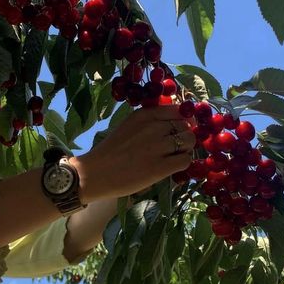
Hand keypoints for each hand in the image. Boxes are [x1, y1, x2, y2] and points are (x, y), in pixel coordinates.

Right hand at [72, 105, 194, 203]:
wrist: (94, 173)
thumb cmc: (112, 150)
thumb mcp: (130, 125)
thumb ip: (151, 120)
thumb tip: (178, 118)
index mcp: (145, 114)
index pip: (179, 110)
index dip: (185, 120)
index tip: (182, 128)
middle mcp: (153, 127)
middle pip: (186, 126)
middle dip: (185, 135)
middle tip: (176, 147)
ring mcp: (157, 146)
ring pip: (189, 141)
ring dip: (186, 149)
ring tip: (174, 156)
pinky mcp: (160, 167)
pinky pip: (185, 160)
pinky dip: (182, 163)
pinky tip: (171, 167)